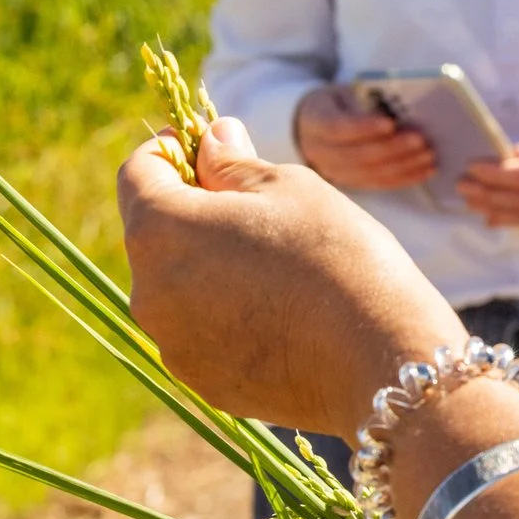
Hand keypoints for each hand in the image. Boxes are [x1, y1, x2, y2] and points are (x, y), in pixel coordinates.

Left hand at [117, 117, 466, 434]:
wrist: (379, 358)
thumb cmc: (337, 256)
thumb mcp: (288, 187)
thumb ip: (232, 163)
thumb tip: (209, 138)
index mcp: (162, 230)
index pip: (138, 173)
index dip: (169, 150)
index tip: (206, 146)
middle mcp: (149, 292)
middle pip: (153, 233)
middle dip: (191, 209)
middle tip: (253, 204)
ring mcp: (173, 344)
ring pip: (176, 285)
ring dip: (207, 263)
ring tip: (273, 263)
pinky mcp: (202, 380)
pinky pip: (200, 330)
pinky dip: (223, 312)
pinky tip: (277, 310)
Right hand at [294, 84, 436, 191]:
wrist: (315, 125)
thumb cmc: (339, 102)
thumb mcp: (345, 92)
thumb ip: (366, 99)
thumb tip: (405, 108)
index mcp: (315, 121)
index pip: (338, 128)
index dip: (364, 128)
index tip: (390, 123)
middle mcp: (320, 151)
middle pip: (357, 156)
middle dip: (392, 149)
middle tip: (420, 140)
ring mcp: (334, 171)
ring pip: (370, 174)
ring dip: (403, 166)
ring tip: (429, 155)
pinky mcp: (352, 182)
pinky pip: (379, 184)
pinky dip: (405, 178)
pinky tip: (427, 170)